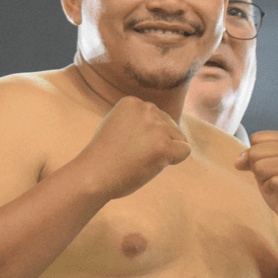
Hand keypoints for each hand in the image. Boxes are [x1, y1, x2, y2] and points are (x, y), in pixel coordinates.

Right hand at [75, 96, 189, 199]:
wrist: (93, 176)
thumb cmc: (105, 156)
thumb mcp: (118, 125)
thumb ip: (138, 119)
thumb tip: (166, 122)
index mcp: (133, 102)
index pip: (158, 118)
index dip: (148, 136)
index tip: (127, 144)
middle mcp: (146, 109)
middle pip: (170, 127)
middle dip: (158, 143)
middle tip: (133, 154)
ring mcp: (156, 128)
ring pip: (179, 139)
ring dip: (164, 152)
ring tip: (140, 159)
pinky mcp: (164, 146)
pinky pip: (185, 151)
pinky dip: (174, 160)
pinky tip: (154, 164)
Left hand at [236, 131, 277, 235]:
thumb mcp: (264, 167)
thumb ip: (251, 157)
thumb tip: (239, 161)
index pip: (256, 138)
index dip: (255, 157)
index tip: (271, 168)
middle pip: (255, 152)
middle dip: (259, 171)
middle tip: (276, 180)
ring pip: (260, 167)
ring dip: (265, 182)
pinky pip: (271, 183)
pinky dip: (272, 191)